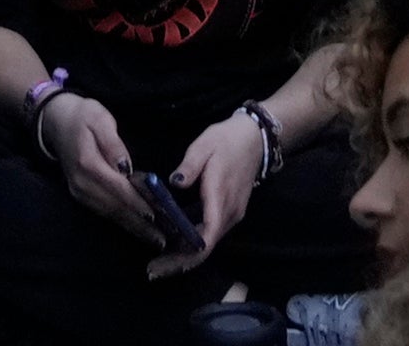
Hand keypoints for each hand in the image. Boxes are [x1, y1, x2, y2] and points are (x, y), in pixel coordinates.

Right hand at [35, 87, 149, 233]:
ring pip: (110, 214)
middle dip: (139, 224)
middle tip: (162, 239)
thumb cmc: (84, 116)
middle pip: (115, 207)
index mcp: (88, 163)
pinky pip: (104, 211)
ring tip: (154, 239)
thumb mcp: (100, 119)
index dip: (137, 203)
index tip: (157, 215)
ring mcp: (79, 192)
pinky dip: (122, 221)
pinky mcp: (80, 196)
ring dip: (133, 227)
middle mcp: (82, 183)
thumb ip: (113, 143)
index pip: (118, 188)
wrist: (57, 122)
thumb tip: (125, 166)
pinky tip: (138, 228)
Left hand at [155, 104, 274, 275]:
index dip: (186, 256)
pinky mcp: (230, 212)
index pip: (206, 238)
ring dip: (186, 255)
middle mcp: (229, 213)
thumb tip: (175, 183)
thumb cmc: (227, 140)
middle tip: (152, 270)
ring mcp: (232, 214)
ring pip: (208, 243)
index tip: (164, 265)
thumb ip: (190, 165)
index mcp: (220, 198)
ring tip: (158, 261)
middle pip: (205, 247)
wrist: (255, 138)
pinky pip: (211, 234)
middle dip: (180, 262)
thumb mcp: (205, 145)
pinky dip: (193, 244)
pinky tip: (175, 244)